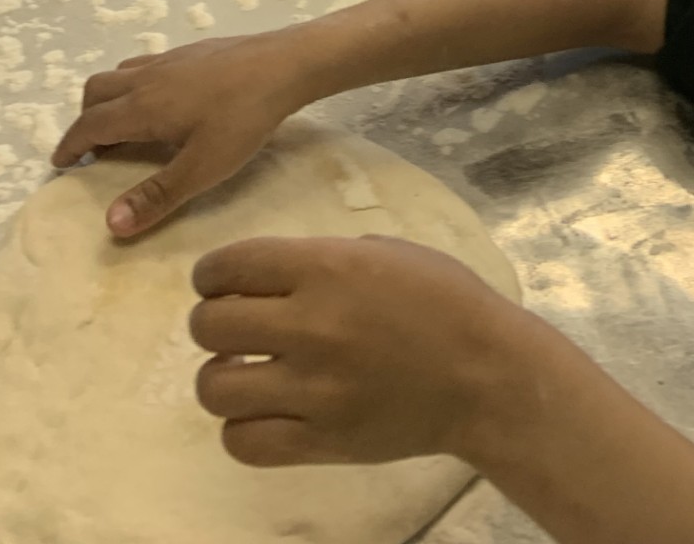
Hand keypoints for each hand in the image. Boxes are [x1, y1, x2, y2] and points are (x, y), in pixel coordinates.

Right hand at [51, 32, 309, 236]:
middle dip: (85, 119)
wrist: (285, 64)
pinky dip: (136, 84)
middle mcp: (147, 77)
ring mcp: (170, 58)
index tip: (60, 163)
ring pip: (121, 73)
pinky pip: (147, 64)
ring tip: (125, 125)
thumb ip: (156, 196)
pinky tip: (166, 101)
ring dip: (110, 98)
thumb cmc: (242, 119)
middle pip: (96, 91)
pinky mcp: (193, 50)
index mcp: (141, 107)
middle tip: (94, 148)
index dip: (69, 144)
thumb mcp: (201, 168)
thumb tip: (110, 223)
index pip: (89, 125)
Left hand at [192, 234, 527, 467]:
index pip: (228, 265)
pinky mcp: (320, 441)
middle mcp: (311, 325)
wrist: (485, 375)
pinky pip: (242, 442)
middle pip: (209, 325)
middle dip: (211, 321)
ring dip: (221, 375)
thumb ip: (324, 260)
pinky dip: (240, 428)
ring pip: (214, 388)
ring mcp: (313, 389)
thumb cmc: (444, 300)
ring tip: (243, 372)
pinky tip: (262, 412)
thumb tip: (273, 277)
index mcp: (327, 268)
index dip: (211, 273)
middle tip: (234, 327)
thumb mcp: (386, 251)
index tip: (219, 282)